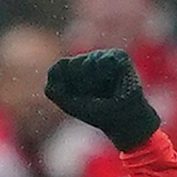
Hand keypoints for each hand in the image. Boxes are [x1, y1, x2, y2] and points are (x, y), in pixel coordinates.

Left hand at [46, 49, 161, 149]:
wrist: (122, 120)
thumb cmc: (96, 113)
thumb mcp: (69, 103)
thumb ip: (54, 87)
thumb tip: (58, 64)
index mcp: (75, 69)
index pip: (59, 66)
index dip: (66, 85)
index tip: (77, 97)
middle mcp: (89, 59)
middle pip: (73, 63)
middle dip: (79, 84)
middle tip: (93, 96)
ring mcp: (104, 56)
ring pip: (87, 62)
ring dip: (93, 82)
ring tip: (104, 90)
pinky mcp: (118, 56)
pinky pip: (103, 62)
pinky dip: (105, 75)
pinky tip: (113, 82)